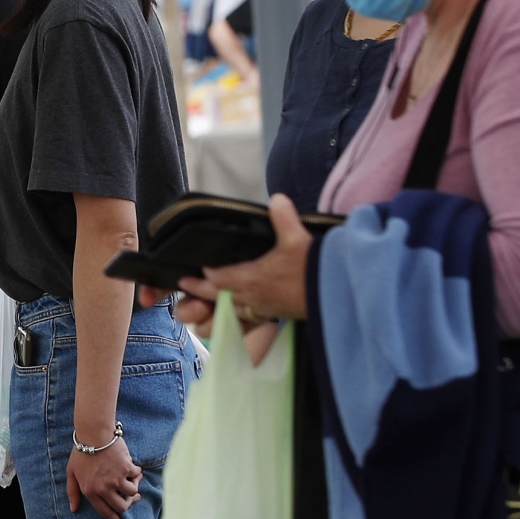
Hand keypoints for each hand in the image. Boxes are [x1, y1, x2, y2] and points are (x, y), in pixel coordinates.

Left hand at [67, 435, 142, 518]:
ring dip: (134, 487)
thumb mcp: (71, 473)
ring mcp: (116, 478)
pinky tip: (132, 467)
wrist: (94, 433)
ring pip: (132, 492)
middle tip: (130, 498)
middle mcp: (104, 488)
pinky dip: (137, 473)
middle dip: (128, 504)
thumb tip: (74, 509)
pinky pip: (137, 475)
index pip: (105, 512)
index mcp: (90, 491)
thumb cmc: (81, 452)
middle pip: (122, 506)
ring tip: (132, 479)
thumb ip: (72, 492)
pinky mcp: (126, 468)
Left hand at [197, 194, 311, 321]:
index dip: (206, 274)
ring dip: (215, 307)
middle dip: (199, 291)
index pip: (219, 278)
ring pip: (229, 311)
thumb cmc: (313, 268)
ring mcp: (262, 309)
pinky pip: (247, 319)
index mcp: (252, 278)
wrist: (334, 293)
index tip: (197, 268)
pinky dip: (236, 316)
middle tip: (185, 285)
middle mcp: (252, 297)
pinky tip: (234, 312)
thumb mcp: (298, 238)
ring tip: (203, 303)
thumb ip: (284, 217)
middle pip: (217, 297)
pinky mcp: (273, 316)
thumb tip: (276, 199)